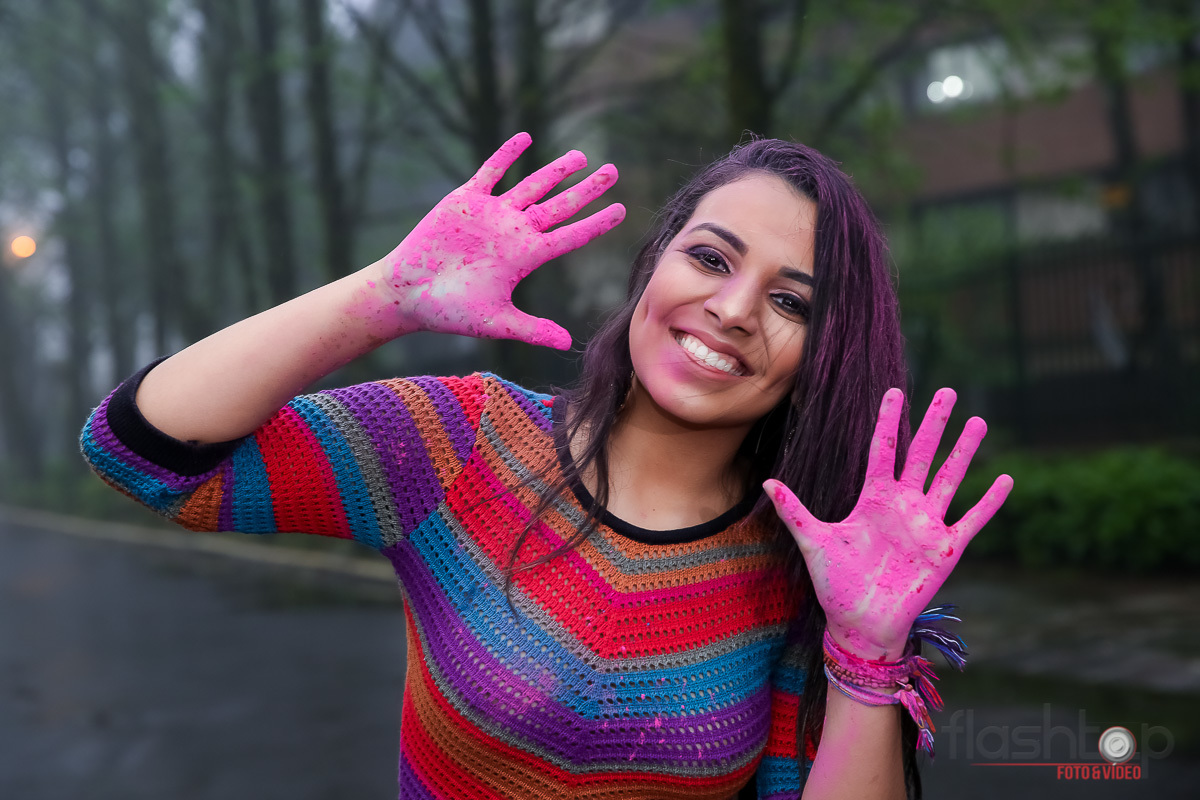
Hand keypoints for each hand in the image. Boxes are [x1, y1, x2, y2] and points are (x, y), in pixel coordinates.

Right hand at [379, 132, 624, 348]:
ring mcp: (492, 214)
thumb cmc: (450, 312)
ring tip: (582, 156)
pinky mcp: (466, 200)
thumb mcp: (496, 322)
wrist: (408, 294)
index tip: (622, 210)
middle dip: (587, 189)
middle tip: (613, 171)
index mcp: (525, 258)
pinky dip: (507, 155)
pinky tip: (526, 139)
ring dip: (556, 170)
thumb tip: (567, 344)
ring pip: (532, 185)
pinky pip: (491, 172)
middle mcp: (514, 232)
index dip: (597, 223)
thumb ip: (532, 329)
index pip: (570, 236)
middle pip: (560, 205)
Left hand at [764, 388, 1012, 659]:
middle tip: (948, 391)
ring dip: (964, 452)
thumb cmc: (836, 583)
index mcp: (873, 499)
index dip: (888, 422)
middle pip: (922, 455)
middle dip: (934, 423)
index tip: (894, 391)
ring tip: (979, 422)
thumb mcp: (814, 541)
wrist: (860, 623)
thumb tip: (766, 482)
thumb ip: (795, 510)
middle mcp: (903, 506)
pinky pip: (972, 520)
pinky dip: (988, 502)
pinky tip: (1005, 479)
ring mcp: (927, 525)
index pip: (884, 450)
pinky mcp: (945, 549)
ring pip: (949, 479)